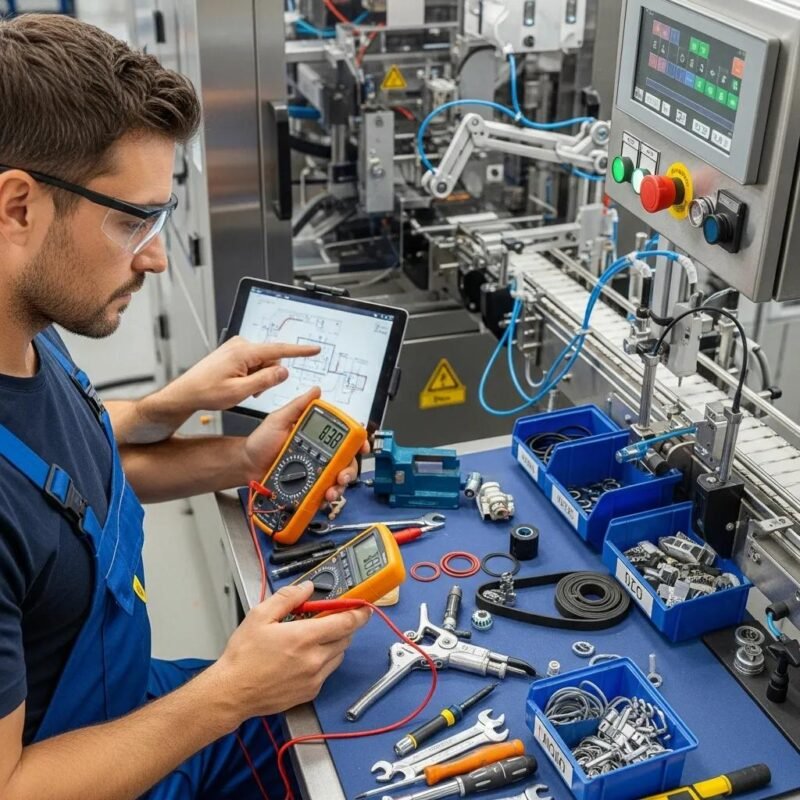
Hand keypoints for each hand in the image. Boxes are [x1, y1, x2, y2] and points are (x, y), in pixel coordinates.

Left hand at [154, 336, 320, 417]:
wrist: (186, 392)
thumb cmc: (207, 392)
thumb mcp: (240, 391)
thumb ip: (265, 381)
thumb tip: (284, 372)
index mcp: (244, 352)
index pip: (279, 350)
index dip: (299, 351)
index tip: (314, 349)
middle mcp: (240, 345)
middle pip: (270, 360)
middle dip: (267, 377)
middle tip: (252, 392)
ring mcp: (236, 348)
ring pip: (262, 364)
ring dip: (258, 378)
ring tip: (240, 389)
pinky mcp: (234, 353)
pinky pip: (253, 364)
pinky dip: (250, 376)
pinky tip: (237, 384)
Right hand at [212, 582, 369, 720]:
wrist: (231, 693)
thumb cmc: (243, 656)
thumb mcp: (260, 616)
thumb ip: (287, 598)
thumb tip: (307, 588)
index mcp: (303, 638)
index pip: (345, 622)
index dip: (358, 613)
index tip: (364, 606)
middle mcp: (314, 659)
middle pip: (345, 638)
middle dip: (343, 625)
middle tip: (329, 618)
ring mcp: (314, 678)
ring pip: (338, 655)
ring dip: (334, 643)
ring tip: (312, 638)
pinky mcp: (310, 692)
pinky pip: (328, 671)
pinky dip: (324, 660)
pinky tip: (305, 656)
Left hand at [242, 387, 369, 502]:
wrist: (247, 465)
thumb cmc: (261, 441)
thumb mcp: (279, 419)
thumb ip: (298, 406)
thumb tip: (316, 391)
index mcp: (317, 437)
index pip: (344, 438)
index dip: (358, 442)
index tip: (362, 447)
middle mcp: (320, 454)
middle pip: (347, 462)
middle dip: (350, 470)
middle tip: (342, 476)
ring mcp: (315, 472)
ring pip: (338, 480)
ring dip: (339, 486)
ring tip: (331, 491)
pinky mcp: (309, 487)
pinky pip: (323, 493)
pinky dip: (326, 497)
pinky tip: (322, 497)